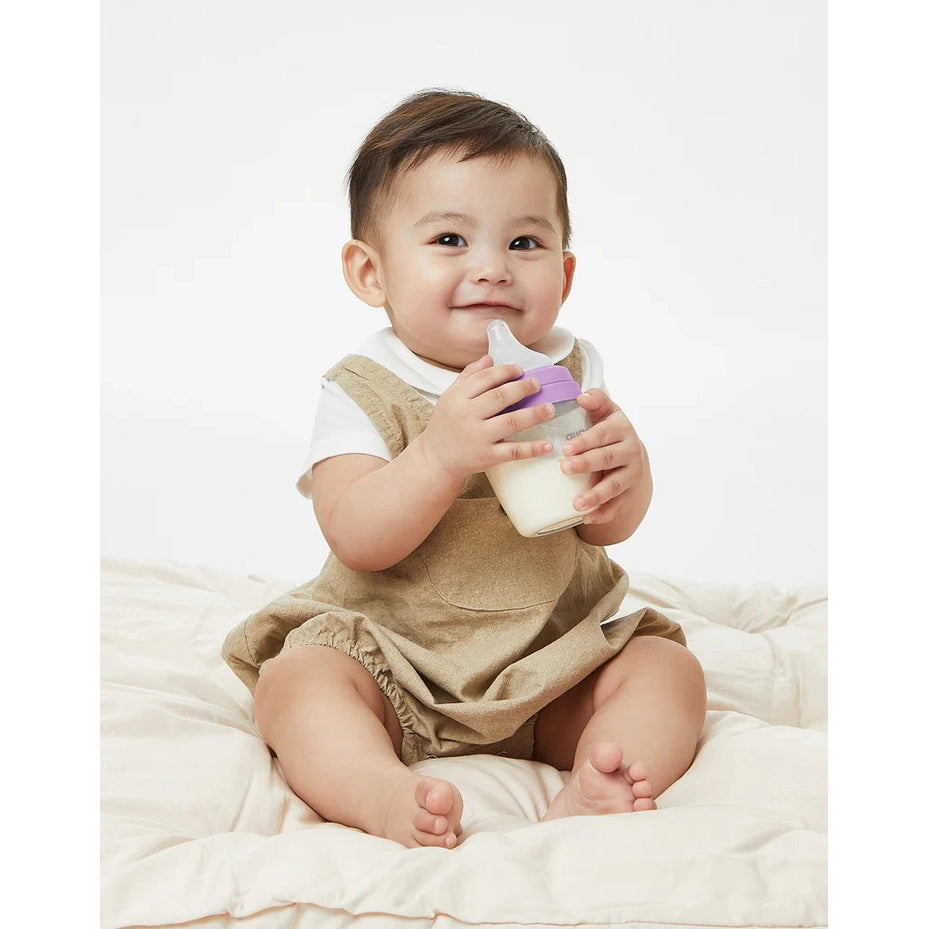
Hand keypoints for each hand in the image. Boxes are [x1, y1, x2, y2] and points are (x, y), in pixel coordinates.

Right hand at [418, 355, 557, 480]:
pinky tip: (548, 444)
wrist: (436, 459)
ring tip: (550, 408)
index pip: (485, 379)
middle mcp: (468, 416)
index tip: (520, 370)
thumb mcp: (450, 397)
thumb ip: (469, 377)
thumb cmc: (445, 425)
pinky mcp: (488, 457)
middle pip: (500, 397)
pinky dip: (532, 448)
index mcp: (458, 398)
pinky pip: (514, 451)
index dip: (505, 371)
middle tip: (537, 384)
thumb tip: (489, 358)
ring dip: (534, 414)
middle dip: (522, 388)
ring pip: (511, 422)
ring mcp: (479, 437)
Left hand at [559, 389, 648, 525]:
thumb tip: (581, 396)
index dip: (586, 441)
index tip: (566, 448)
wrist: (632, 454)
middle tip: (564, 468)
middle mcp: (630, 451)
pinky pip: (617, 506)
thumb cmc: (609, 431)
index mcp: (622, 429)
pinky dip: (602, 514)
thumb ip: (596, 401)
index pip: (603, 434)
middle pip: (608, 459)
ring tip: (576, 503)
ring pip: (614, 486)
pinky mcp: (629, 493)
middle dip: (587, 464)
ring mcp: (631, 474)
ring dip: (595, 495)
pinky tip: (586, 519)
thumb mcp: (606, 412)